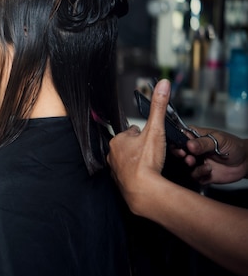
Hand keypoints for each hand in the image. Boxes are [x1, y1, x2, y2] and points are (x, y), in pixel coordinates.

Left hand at [107, 79, 170, 214]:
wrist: (144, 190)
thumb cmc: (147, 161)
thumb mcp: (156, 130)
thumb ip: (159, 107)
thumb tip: (163, 84)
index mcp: (117, 140)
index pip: (132, 131)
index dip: (144, 133)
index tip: (152, 138)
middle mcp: (112, 154)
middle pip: (130, 146)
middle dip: (141, 147)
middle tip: (154, 153)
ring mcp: (114, 170)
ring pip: (129, 160)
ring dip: (139, 161)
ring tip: (151, 165)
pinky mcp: (120, 184)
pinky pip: (129, 175)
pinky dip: (137, 175)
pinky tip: (147, 176)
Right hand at [173, 127, 247, 184]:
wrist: (246, 162)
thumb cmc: (234, 146)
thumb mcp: (219, 140)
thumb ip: (204, 143)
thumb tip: (189, 145)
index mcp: (195, 137)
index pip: (179, 136)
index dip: (176, 142)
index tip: (180, 147)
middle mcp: (193, 150)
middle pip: (178, 151)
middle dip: (179, 154)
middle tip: (184, 155)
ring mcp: (197, 162)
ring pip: (184, 165)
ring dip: (189, 164)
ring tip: (194, 162)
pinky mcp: (201, 174)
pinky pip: (194, 176)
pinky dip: (199, 174)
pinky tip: (208, 169)